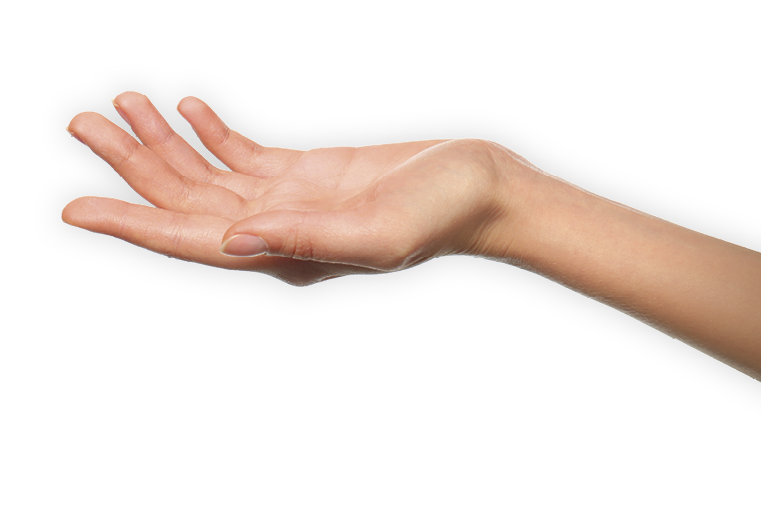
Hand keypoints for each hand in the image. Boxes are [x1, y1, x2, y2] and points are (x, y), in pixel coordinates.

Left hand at [62, 92, 515, 286]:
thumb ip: (306, 240)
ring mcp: (291, 201)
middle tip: (80, 125)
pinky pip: (242, 155)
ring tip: (116, 107)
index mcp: (287, 255)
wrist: (480, 190)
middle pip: (186, 201)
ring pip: (207, 174)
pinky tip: (184, 110)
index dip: (131, 226)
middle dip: (132, 166)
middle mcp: (278, 232)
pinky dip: (208, 133)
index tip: (74, 210)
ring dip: (161, 142)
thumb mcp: (378, 233)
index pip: (192, 243)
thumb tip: (233, 241)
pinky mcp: (308, 173)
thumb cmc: (441, 215)